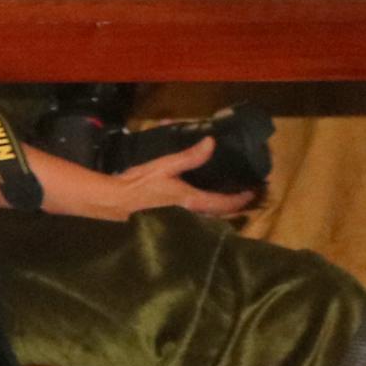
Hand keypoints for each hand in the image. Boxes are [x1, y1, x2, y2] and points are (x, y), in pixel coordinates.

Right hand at [65, 139, 250, 221]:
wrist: (112, 203)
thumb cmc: (138, 185)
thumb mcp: (164, 166)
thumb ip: (189, 157)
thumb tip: (212, 143)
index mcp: (192, 202)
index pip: (225, 203)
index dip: (241, 198)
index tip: (253, 190)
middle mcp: (191, 216)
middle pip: (219, 215)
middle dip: (232, 206)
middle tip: (242, 195)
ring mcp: (180, 222)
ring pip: (208, 218)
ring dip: (219, 210)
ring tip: (225, 199)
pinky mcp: (170, 222)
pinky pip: (195, 218)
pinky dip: (203, 212)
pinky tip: (199, 204)